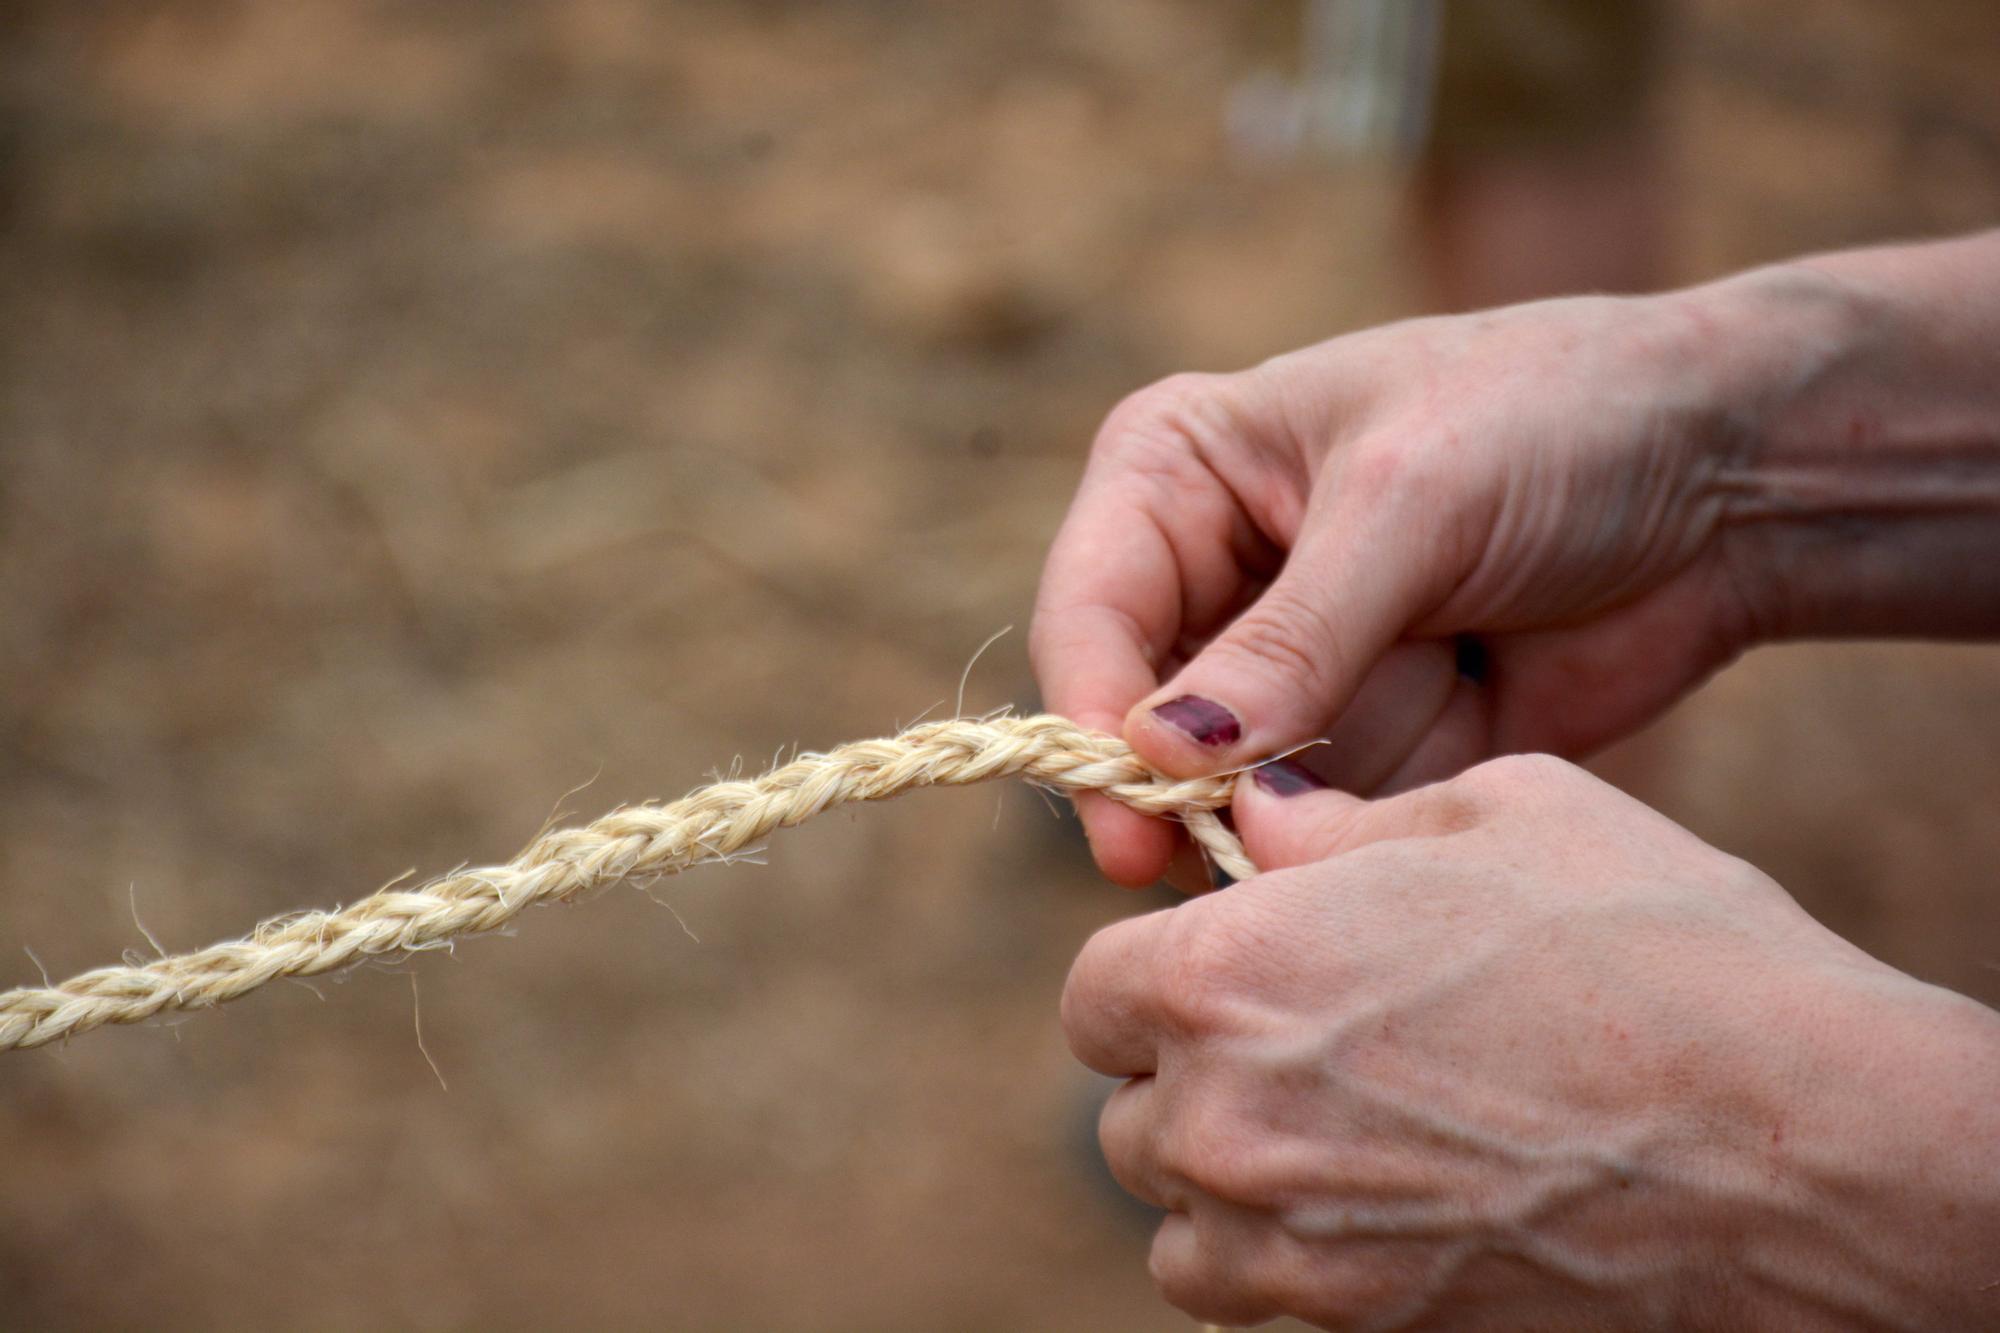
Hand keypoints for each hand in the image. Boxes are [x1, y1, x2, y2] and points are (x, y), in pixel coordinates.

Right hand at [1030, 288, 1795, 887]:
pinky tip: (1423, 807)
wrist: (1732, 477)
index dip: (1091, 719)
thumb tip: (1159, 757)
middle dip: (1182, 796)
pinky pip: (1321, 827)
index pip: (1091, 612)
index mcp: (1180, 472)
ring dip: (1282, 824)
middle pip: (1135, 723)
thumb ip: (1291, 639)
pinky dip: (1357, 842)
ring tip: (1382, 782)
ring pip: (1225, 794)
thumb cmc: (1559, 417)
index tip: (1131, 819)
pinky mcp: (1364, 746)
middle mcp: (1212, 577)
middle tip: (1211, 874)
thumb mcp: (1414, 503)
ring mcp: (1286, 674)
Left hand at [1062, 755, 1999, 1329]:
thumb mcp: (1496, 814)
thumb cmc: (1655, 949)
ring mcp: (1287, 1247)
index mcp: (1228, 974)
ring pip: (1180, 1223)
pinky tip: (1382, 1200)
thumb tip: (1257, 818)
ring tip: (1337, 1129)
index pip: (1091, 994)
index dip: (1153, 972)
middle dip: (1192, 1075)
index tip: (1220, 967)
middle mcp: (1227, 1122)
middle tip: (1301, 1044)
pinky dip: (1285, 1258)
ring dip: (1226, 1180)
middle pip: (1129, 1115)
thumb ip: (1336, 824)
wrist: (1799, 1148)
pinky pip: (1258, 1295)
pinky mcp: (1358, 1327)